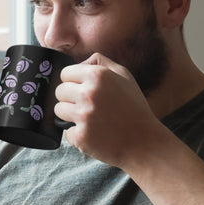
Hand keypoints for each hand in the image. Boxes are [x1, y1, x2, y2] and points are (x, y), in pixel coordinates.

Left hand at [55, 53, 161, 168]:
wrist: (145, 142)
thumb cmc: (134, 108)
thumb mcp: (124, 76)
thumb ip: (100, 62)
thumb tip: (78, 63)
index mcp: (98, 75)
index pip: (65, 73)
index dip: (72, 82)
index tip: (82, 90)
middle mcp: (89, 93)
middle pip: (59, 91)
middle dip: (70, 99)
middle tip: (88, 107)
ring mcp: (83, 116)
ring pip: (58, 110)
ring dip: (70, 116)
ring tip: (90, 120)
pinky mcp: (81, 136)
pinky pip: (66, 132)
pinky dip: (77, 135)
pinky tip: (93, 134)